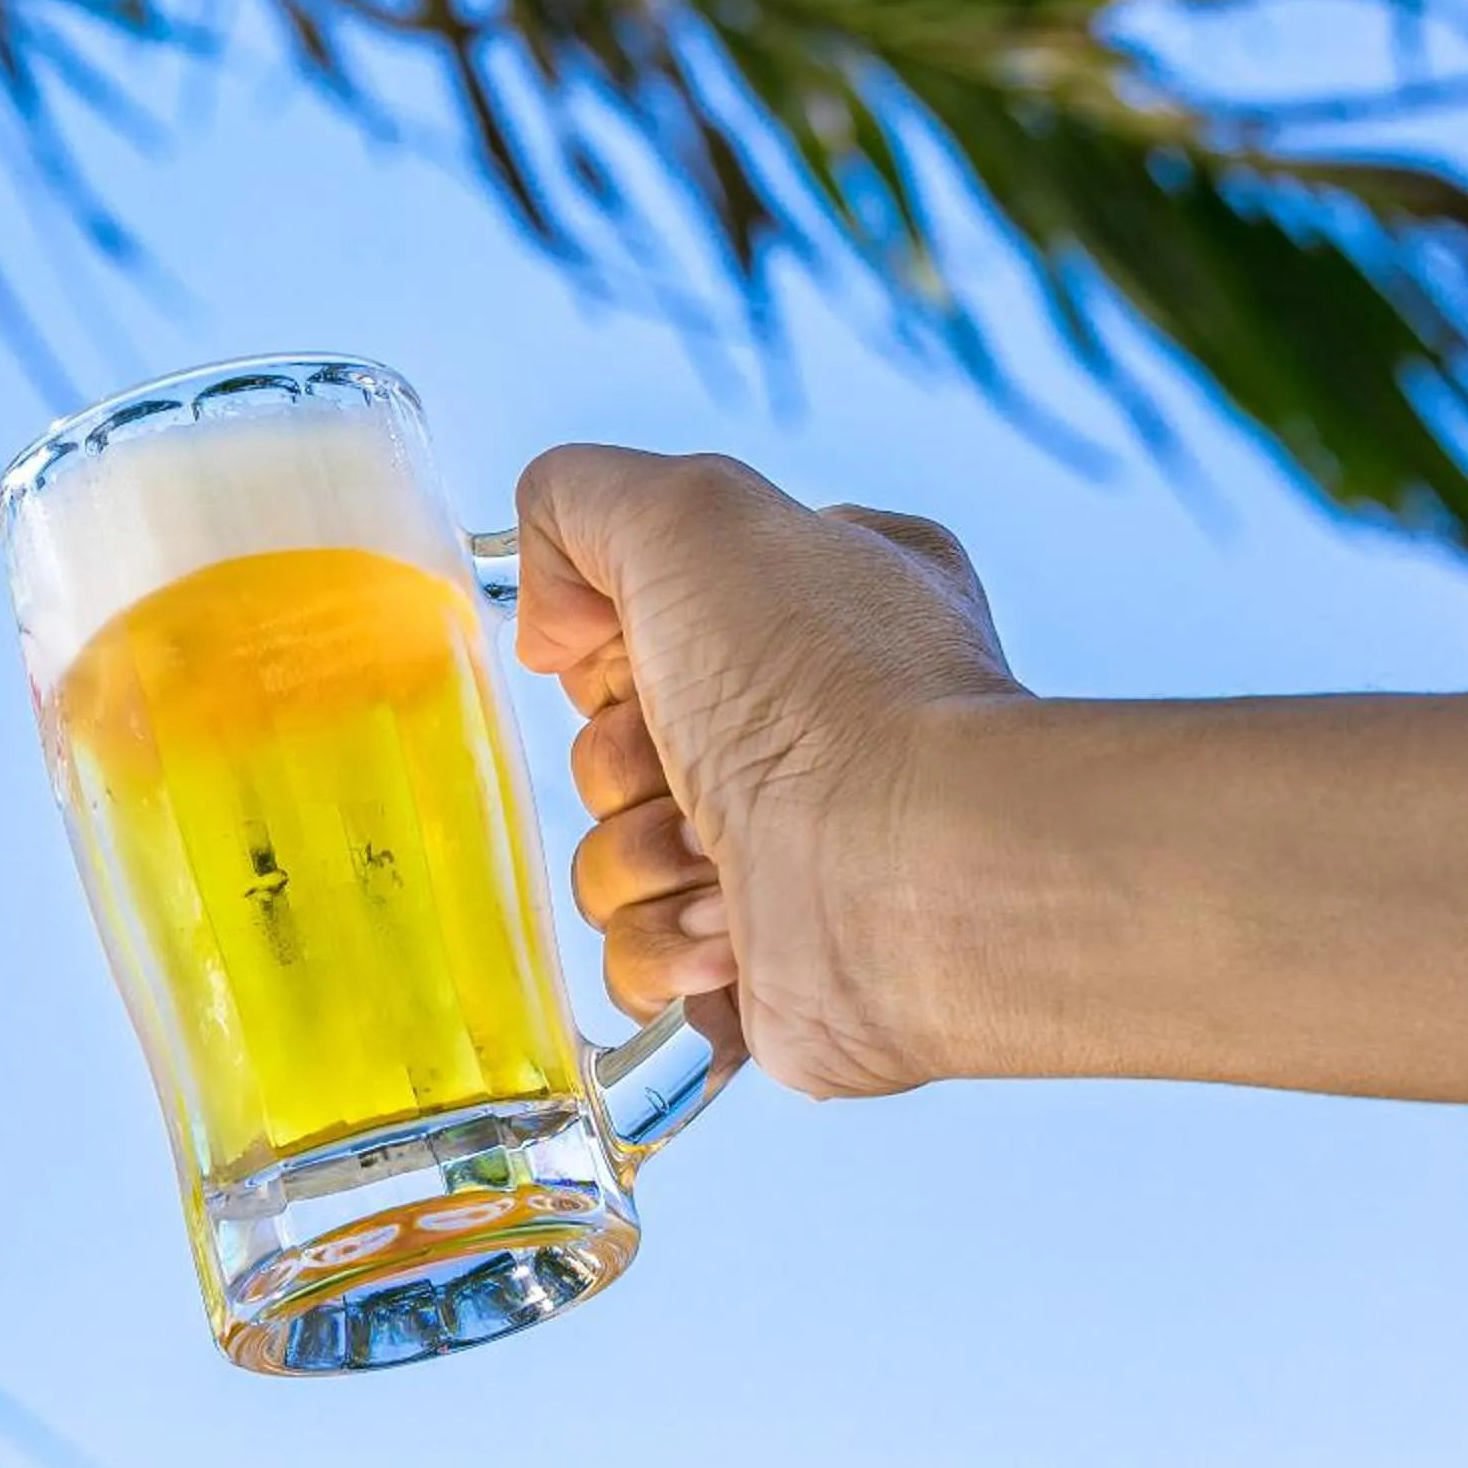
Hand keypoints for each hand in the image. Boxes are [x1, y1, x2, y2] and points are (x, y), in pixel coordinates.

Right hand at [514, 445, 1026, 1097]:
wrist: (916, 875)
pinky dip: (666, 949)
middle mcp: (809, 729)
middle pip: (608, 745)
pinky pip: (635, 960)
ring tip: (726, 857)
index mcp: (815, 608)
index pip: (641, 622)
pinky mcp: (757, 966)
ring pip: (610, 856)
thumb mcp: (690, 509)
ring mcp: (787, 854)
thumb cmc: (828, 687)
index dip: (616, 643)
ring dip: (640, 858)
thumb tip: (551, 628)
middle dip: (622, 761)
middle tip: (695, 762)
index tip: (643, 651)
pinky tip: (734, 933)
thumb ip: (579, 501)